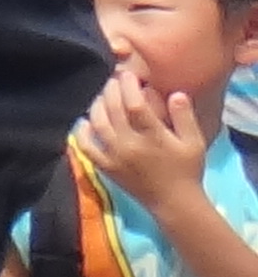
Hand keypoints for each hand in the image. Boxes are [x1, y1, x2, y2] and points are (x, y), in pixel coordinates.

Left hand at [80, 58, 216, 219]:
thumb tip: (175, 93)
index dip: (129, 87)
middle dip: (111, 90)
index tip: (128, 74)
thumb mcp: (194, 142)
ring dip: (97, 106)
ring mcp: (114, 156)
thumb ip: (184, 117)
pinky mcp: (105, 167)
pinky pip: (87, 147)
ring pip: (98, 124)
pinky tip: (83, 121)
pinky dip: (82, 133)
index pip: (135, 105)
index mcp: (153, 136)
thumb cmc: (187, 169)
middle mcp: (130, 144)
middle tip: (113, 79)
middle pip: (113, 110)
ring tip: (102, 95)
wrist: (173, 201)